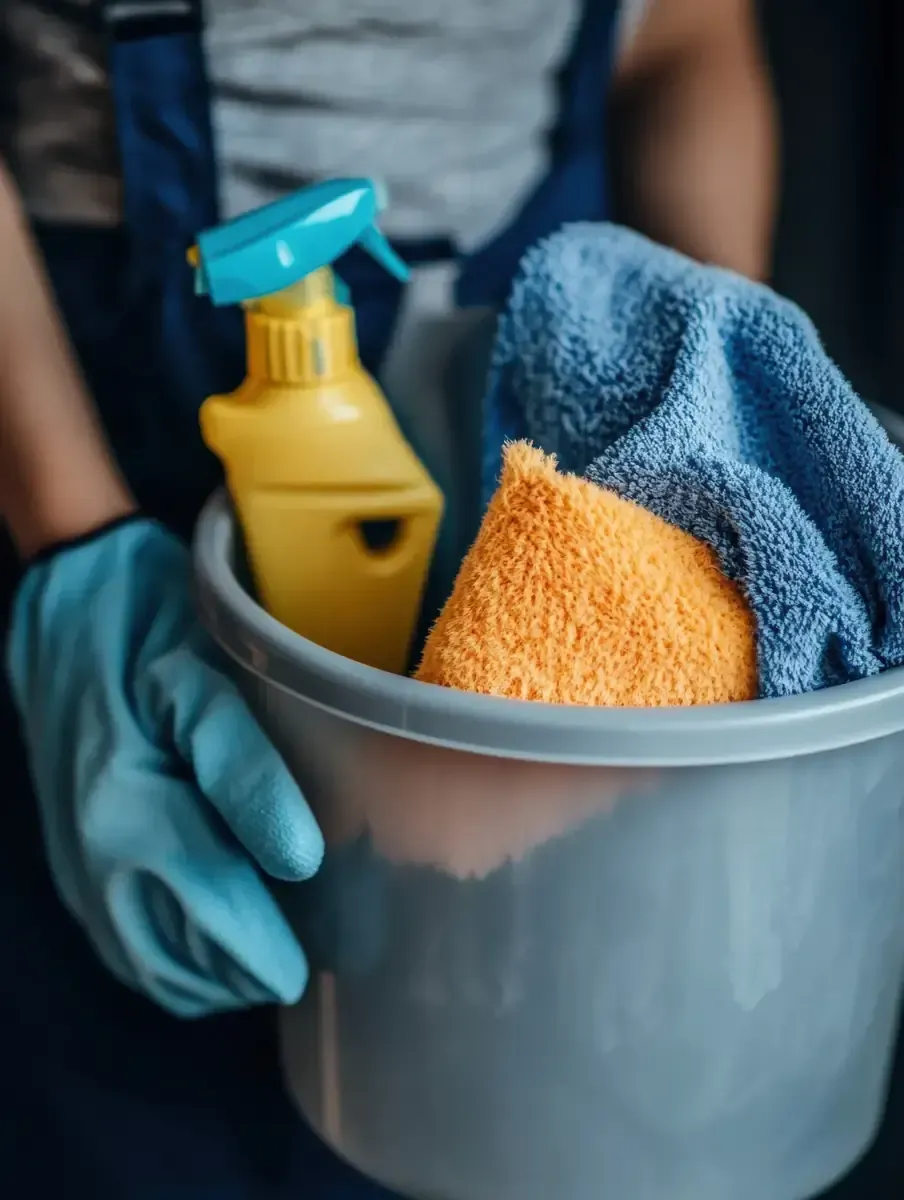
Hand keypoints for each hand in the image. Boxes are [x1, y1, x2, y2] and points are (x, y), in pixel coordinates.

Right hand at [6, 516, 323, 1016]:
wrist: (71, 610)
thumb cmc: (151, 636)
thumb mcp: (205, 682)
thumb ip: (247, 771)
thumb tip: (299, 861)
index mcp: (131, 818)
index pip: (217, 923)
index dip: (274, 955)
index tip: (327, 957)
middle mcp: (96, 862)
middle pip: (182, 967)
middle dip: (248, 974)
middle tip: (309, 950)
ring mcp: (78, 869)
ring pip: (151, 968)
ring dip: (212, 977)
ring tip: (271, 948)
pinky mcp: (74, 865)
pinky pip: (125, 945)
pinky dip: (174, 961)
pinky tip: (216, 933)